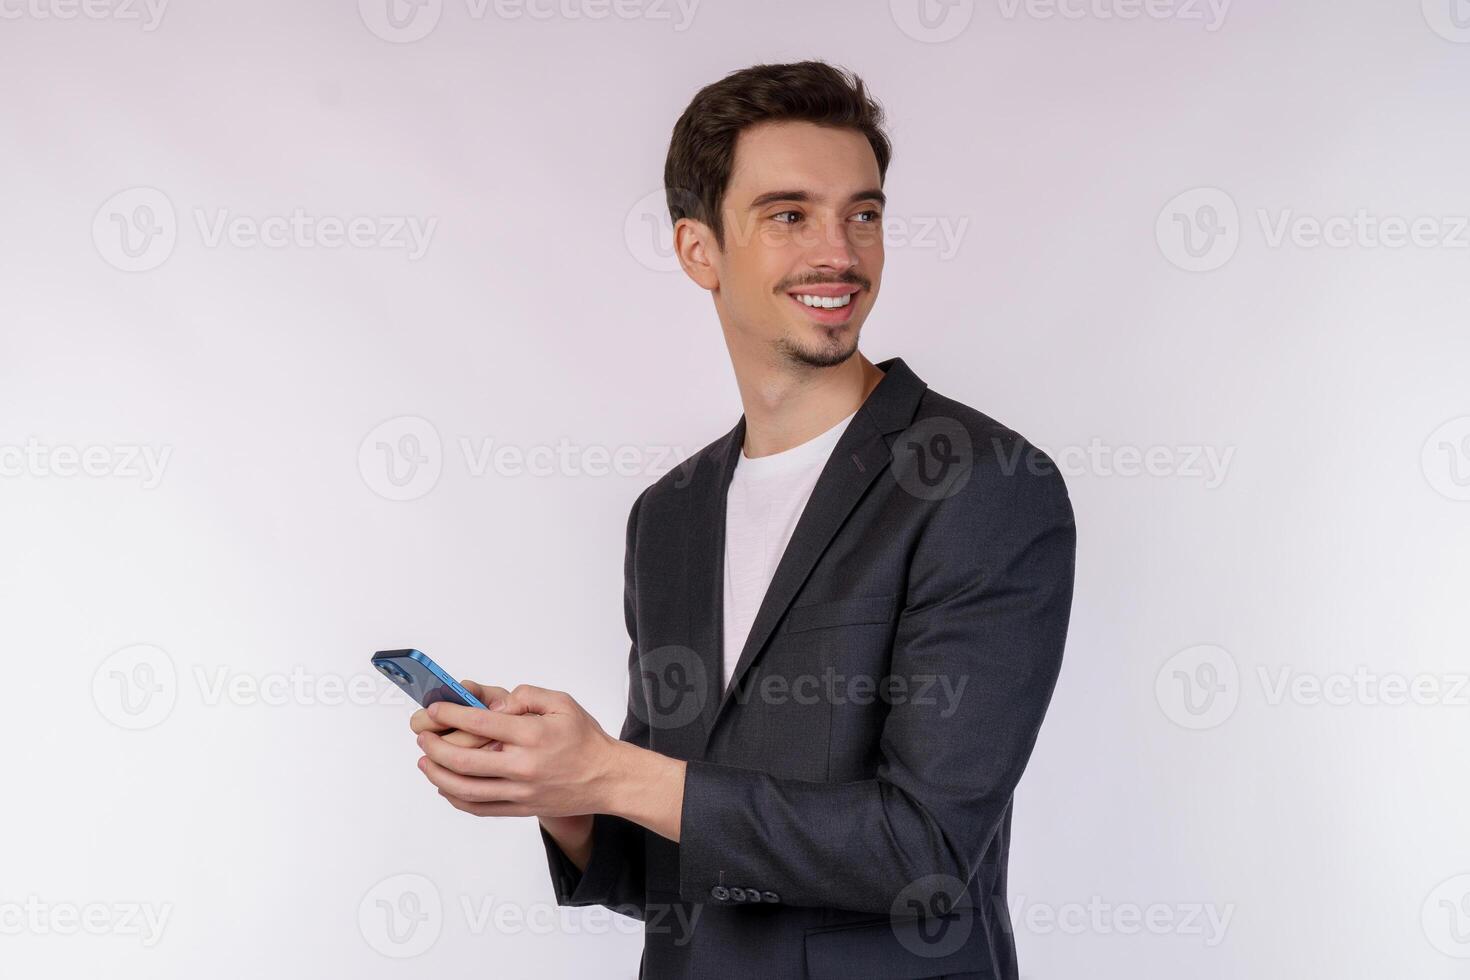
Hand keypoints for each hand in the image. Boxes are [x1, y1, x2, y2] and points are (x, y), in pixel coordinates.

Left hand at [414, 684, 621, 818]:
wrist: (607, 778)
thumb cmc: (585, 739)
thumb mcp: (563, 703)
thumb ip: (527, 696)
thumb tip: (495, 707)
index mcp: (533, 736)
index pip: (481, 724)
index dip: (452, 715)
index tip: (436, 709)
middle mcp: (524, 766)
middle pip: (464, 761)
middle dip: (435, 747)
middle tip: (423, 736)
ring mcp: (520, 792)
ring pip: (466, 789)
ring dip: (438, 775)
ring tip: (425, 762)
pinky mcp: (520, 808)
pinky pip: (479, 808)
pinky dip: (456, 798)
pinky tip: (445, 786)